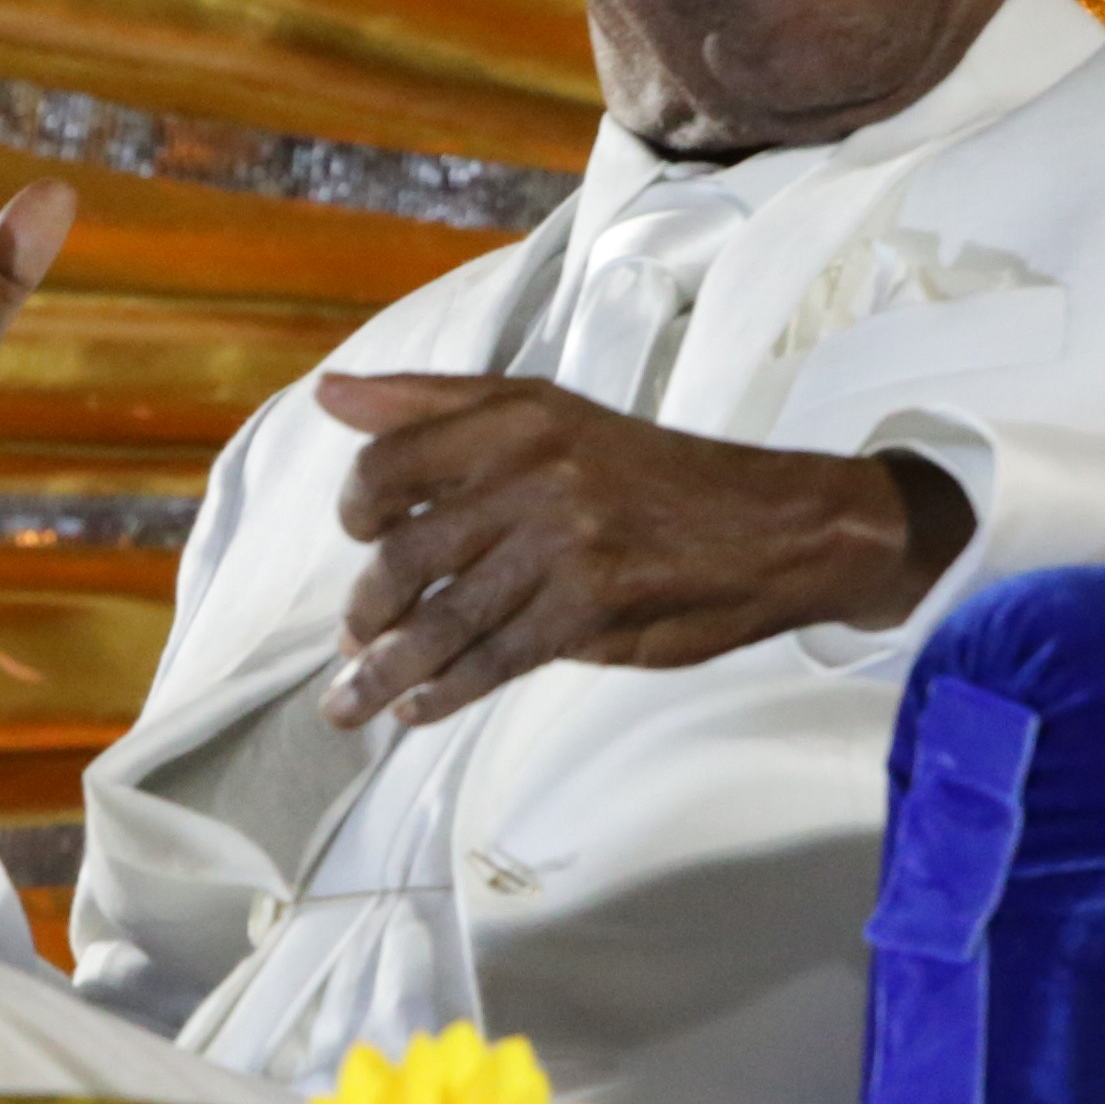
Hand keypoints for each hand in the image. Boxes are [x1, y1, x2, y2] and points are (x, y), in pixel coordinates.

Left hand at [315, 371, 970, 729]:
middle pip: (406, 552)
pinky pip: (492, 660)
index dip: (357, 508)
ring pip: (443, 619)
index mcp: (516, 418)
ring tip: (351, 701)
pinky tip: (419, 708)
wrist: (774, 526)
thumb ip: (430, 403)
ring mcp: (562, 545)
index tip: (358, 536)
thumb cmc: (648, 473)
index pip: (391, 461)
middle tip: (353, 637)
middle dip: (366, 609)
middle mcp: (533, 473)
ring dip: (385, 670)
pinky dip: (444, 692)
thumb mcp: (545, 413)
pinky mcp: (589, 609)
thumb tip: (330, 395)